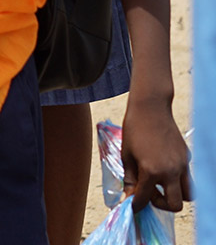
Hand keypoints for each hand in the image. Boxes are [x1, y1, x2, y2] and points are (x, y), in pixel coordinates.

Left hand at [122, 96, 189, 211]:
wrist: (151, 108)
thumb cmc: (134, 130)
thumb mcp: (127, 155)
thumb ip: (130, 179)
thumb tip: (128, 197)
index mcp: (152, 171)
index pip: (145, 198)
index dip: (136, 205)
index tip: (132, 207)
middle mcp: (171, 171)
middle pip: (175, 205)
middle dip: (161, 204)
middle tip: (149, 194)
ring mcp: (182, 165)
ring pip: (187, 194)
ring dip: (174, 195)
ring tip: (159, 184)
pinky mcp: (187, 158)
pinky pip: (187, 177)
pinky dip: (176, 179)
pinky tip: (163, 167)